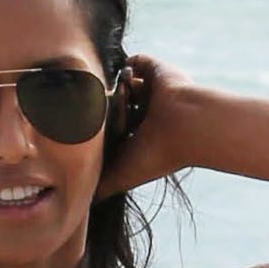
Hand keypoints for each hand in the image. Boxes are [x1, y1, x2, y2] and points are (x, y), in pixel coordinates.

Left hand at [96, 56, 194, 198]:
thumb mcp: (122, 176)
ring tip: (120, 100)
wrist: (184, 126)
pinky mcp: (156, 71)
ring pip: (123, 85)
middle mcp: (147, 115)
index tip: (91, 135)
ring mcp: (152, 92)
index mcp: (141, 137)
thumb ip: (102, 187)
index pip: (113, 131)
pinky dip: (127, 68)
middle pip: (115, 106)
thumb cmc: (155, 154)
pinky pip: (136, 62)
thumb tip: (83, 204)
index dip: (102, 133)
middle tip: (102, 114)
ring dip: (116, 91)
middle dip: (106, 109)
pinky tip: (125, 80)